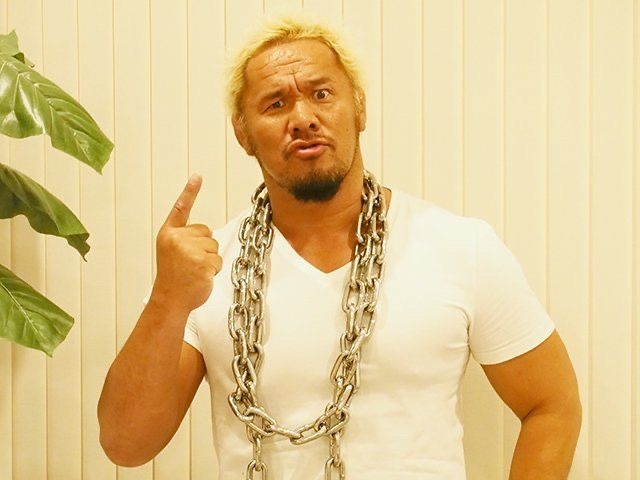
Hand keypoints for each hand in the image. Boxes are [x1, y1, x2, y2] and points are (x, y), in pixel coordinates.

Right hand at [151, 174, 221, 312]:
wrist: (170, 301)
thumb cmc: (173, 279)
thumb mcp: (171, 253)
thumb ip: (185, 240)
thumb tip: (208, 235)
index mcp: (168, 234)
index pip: (181, 209)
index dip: (190, 192)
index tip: (198, 176)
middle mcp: (177, 239)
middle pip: (207, 233)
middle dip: (204, 248)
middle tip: (190, 264)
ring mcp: (190, 250)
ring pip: (214, 247)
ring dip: (209, 260)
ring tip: (194, 271)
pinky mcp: (203, 262)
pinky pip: (218, 260)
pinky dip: (214, 270)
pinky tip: (201, 277)